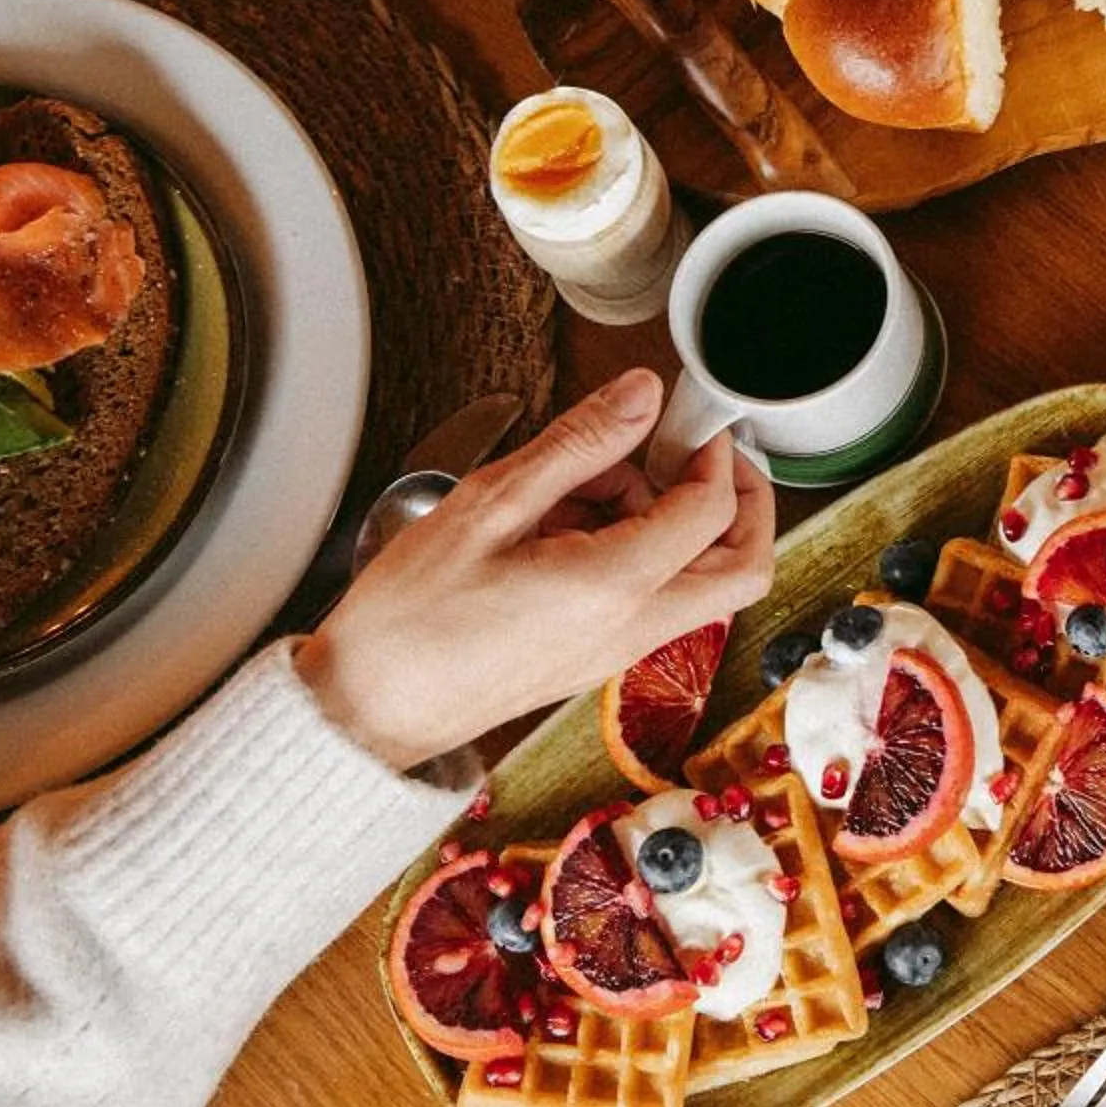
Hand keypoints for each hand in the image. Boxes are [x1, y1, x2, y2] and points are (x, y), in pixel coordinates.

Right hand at [296, 370, 772, 769]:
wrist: (362, 710)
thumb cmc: (409, 618)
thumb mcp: (488, 505)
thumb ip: (578, 445)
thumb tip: (641, 396)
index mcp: (613, 589)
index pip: (712, 511)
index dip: (712, 452)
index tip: (683, 419)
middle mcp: (632, 630)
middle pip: (743, 567)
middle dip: (737, 500)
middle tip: (688, 453)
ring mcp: (619, 652)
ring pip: (700, 582)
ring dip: (673, 523)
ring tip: (585, 488)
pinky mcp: (598, 657)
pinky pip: (653, 599)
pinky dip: (637, 552)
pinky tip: (562, 525)